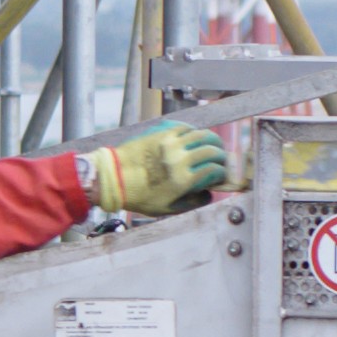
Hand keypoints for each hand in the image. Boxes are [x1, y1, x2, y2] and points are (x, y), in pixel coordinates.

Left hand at [90, 117, 233, 223]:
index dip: (222, 172)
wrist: (113, 178)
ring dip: (211, 139)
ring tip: (213, 144)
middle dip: (221, 154)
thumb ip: (190, 204)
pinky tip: (195, 135)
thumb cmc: (138, 196)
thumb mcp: (166, 208)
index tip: (222, 174)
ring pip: (201, 135)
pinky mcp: (161, 134)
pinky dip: (194, 131)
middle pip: (212, 150)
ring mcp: (171, 144)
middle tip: (222, 158)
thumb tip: (207, 195)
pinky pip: (184, 128)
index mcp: (184, 180)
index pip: (214, 170)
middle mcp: (180, 159)